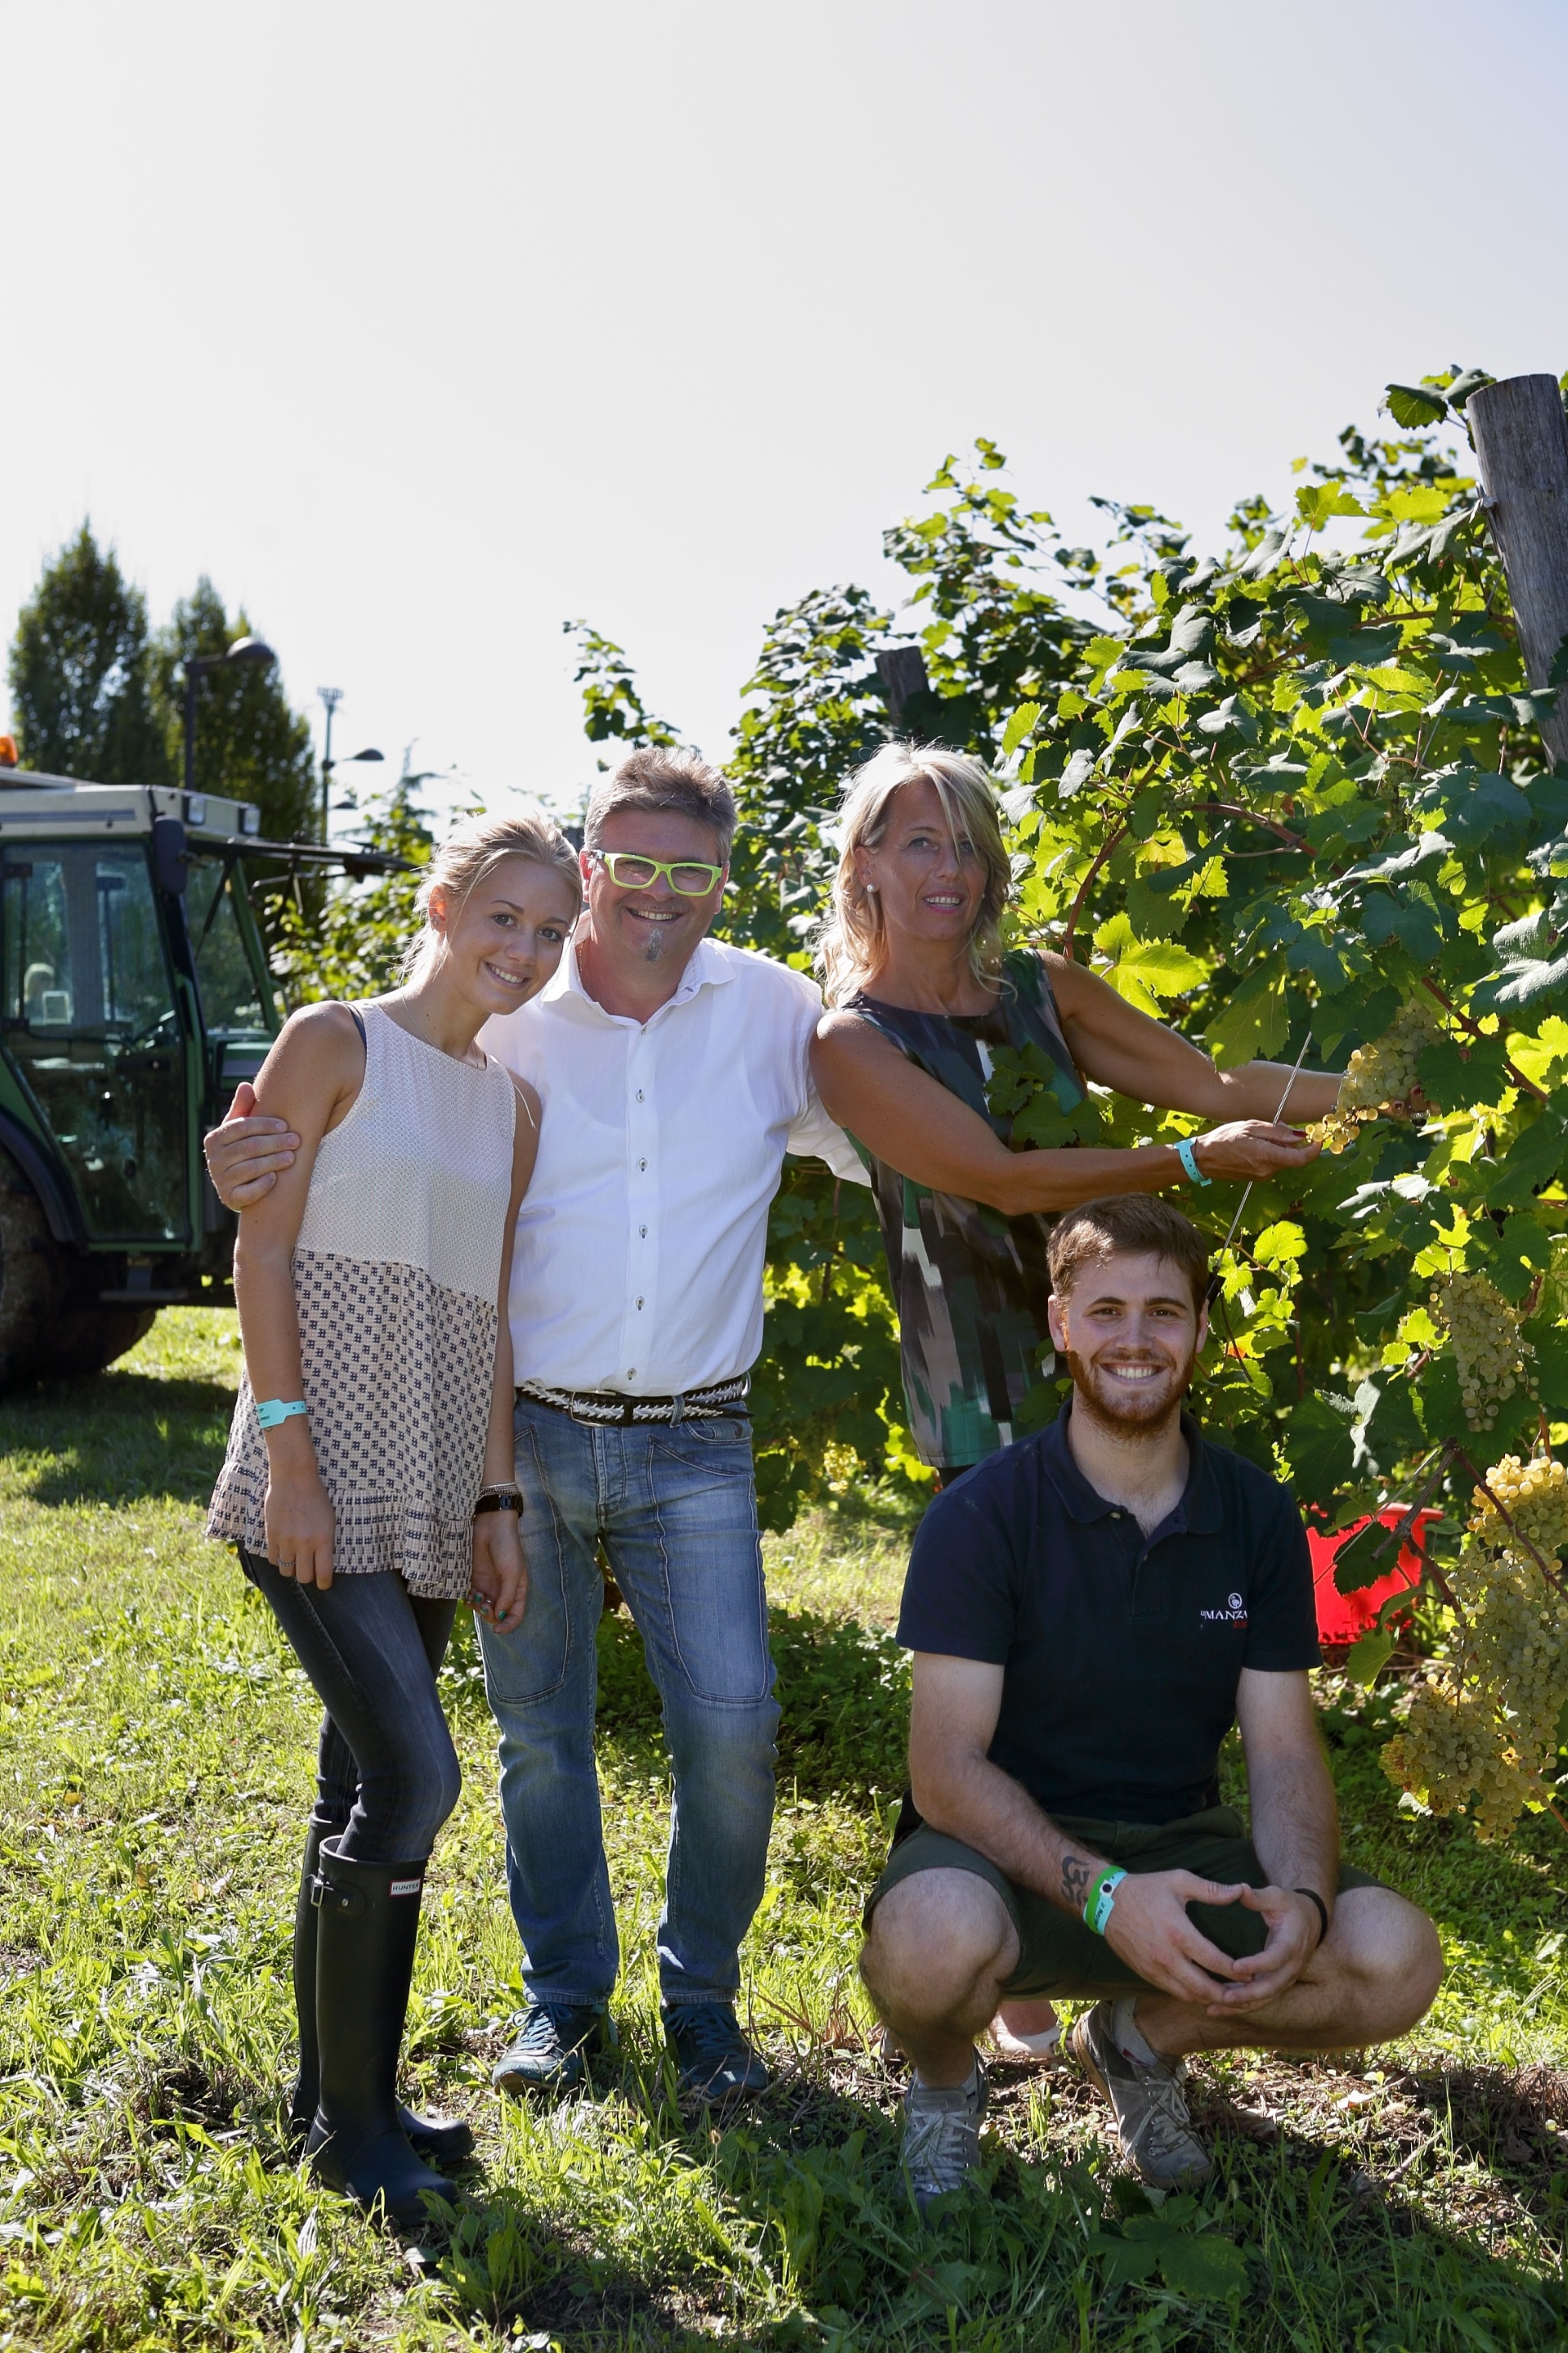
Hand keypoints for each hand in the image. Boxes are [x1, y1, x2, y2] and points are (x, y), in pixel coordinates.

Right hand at [206, 1082, 300, 1209]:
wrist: (238, 1187)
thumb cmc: (241, 1151)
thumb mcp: (239, 1130)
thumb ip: (242, 1108)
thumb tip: (245, 1085)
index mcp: (214, 1139)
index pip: (241, 1127)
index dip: (264, 1125)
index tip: (285, 1125)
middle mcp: (214, 1159)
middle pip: (249, 1147)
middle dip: (275, 1143)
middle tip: (296, 1140)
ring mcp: (220, 1180)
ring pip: (250, 1168)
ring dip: (274, 1161)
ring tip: (292, 1157)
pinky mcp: (230, 1198)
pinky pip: (248, 1192)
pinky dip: (262, 1185)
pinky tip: (275, 1178)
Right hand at [263, 1460, 334, 1588]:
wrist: (294, 1478)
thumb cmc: (316, 1497)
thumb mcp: (329, 1520)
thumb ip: (326, 1542)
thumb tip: (322, 1564)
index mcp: (323, 1539)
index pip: (324, 1573)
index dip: (324, 1583)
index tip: (324, 1584)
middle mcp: (305, 1543)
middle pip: (304, 1577)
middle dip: (307, 1576)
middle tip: (308, 1570)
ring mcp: (286, 1540)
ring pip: (286, 1571)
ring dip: (291, 1568)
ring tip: (295, 1559)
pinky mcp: (271, 1535)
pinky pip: (273, 1560)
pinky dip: (278, 1559)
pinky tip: (283, 1551)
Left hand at [470, 1512, 527, 1635]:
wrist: (491, 1525)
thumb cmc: (507, 1547)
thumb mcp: (512, 1573)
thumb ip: (506, 1596)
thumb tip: (499, 1616)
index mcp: (517, 1590)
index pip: (515, 1615)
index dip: (508, 1625)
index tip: (497, 1629)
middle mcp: (503, 1590)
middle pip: (497, 1615)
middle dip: (490, 1615)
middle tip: (485, 1605)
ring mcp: (488, 1585)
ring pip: (482, 1608)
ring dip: (478, 1608)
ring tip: (476, 1597)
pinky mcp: (475, 1579)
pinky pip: (471, 1597)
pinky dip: (469, 1600)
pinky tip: (469, 1595)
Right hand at [1100, 1868, 1251, 2003]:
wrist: (1106, 1902)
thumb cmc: (1146, 1889)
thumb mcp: (1179, 1881)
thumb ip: (1211, 1890)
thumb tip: (1240, 1890)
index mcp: (1178, 1932)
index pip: (1214, 1961)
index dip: (1236, 1972)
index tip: (1252, 1975)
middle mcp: (1167, 1956)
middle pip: (1203, 1988)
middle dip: (1227, 1996)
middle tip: (1245, 1996)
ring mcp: (1154, 1968)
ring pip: (1187, 1995)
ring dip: (1208, 2000)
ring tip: (1227, 1999)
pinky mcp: (1145, 1974)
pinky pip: (1172, 1991)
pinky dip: (1190, 1996)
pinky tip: (1202, 1993)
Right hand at [1188, 1121, 1320, 1181]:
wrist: (1203, 1158)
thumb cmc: (1224, 1138)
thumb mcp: (1251, 1127)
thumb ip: (1277, 1132)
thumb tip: (1300, 1136)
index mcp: (1267, 1156)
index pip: (1301, 1159)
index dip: (1314, 1150)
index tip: (1318, 1139)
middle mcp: (1267, 1170)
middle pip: (1292, 1158)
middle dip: (1294, 1143)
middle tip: (1283, 1126)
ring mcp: (1262, 1176)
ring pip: (1282, 1160)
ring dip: (1282, 1147)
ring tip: (1265, 1133)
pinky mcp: (1256, 1177)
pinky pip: (1272, 1164)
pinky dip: (1272, 1153)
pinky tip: (1258, 1143)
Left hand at [1203, 1885, 1322, 2013]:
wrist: (1310, 1920)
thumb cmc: (1290, 1906)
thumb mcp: (1277, 1896)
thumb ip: (1258, 1897)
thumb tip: (1239, 1889)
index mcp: (1292, 1943)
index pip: (1275, 1958)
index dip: (1257, 1965)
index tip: (1235, 1967)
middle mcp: (1291, 1966)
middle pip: (1271, 1986)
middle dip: (1247, 1995)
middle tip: (1223, 1997)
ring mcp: (1286, 1977)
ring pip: (1264, 1998)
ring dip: (1240, 2005)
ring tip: (1213, 2008)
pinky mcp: (1278, 1983)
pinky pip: (1261, 1998)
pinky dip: (1242, 2005)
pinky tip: (1218, 2007)